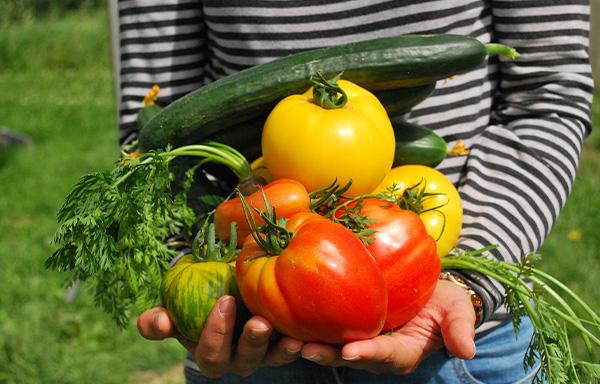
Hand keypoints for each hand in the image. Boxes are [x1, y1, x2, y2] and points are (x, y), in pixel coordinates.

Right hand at [137, 295, 303, 377]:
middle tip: (259, 322)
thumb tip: (158, 321)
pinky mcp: (287, 343)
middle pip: (245, 360)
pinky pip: (297, 347)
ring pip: (274, 357)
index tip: (224, 301)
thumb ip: (159, 320)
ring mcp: (265, 354)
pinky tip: (312, 331)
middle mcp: (239, 360)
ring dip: (283, 349)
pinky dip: (306, 342)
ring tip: (292, 338)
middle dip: (252, 343)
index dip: (216, 332)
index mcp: (212, 354)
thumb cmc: (198, 303)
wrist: (229, 296)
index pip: (210, 353)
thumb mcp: (176, 310)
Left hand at [300, 280, 476, 374]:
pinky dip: (311, 327)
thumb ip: (459, 328)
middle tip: (306, 349)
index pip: (386, 355)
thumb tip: (467, 350)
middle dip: (330, 355)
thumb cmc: (445, 301)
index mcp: (405, 351)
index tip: (351, 352)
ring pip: (335, 347)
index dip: (369, 354)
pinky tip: (290, 319)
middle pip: (352, 356)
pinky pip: (330, 329)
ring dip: (314, 345)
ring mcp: (363, 340)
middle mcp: (379, 352)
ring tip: (289, 340)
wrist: (430, 292)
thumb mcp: (457, 311)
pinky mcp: (350, 326)